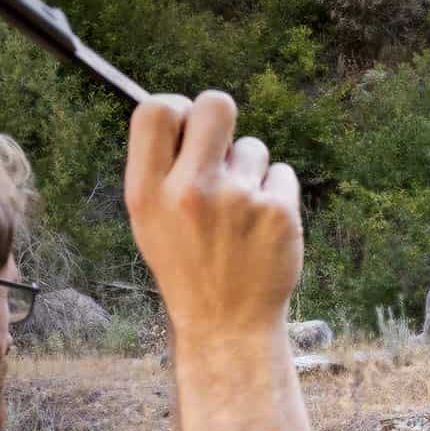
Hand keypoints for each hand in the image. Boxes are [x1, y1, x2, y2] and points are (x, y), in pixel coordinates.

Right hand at [124, 90, 301, 341]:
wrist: (228, 326)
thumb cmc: (188, 269)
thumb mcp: (149, 224)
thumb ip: (159, 169)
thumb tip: (183, 112)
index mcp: (148, 194)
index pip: (155, 110)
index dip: (176, 108)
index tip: (187, 127)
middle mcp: (191, 192)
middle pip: (215, 103)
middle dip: (220, 120)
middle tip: (221, 151)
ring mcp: (238, 200)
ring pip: (252, 146)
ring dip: (249, 171)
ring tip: (239, 214)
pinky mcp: (278, 212)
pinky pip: (281, 173)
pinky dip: (275, 194)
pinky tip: (261, 228)